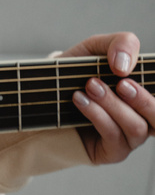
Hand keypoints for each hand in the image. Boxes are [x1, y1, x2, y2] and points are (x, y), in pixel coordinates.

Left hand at [62, 32, 154, 164]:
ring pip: (137, 127)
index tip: (134, 78)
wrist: (49, 91)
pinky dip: (97, 115)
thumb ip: (120, 44)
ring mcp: (131, 136)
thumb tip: (124, 66)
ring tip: (90, 86)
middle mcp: (145, 115)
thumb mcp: (98, 47)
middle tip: (121, 82)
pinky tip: (80, 99)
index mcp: (148, 91)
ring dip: (113, 104)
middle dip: (143, 99)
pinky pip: (114, 136)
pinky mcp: (114, 151)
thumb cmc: (80, 70)